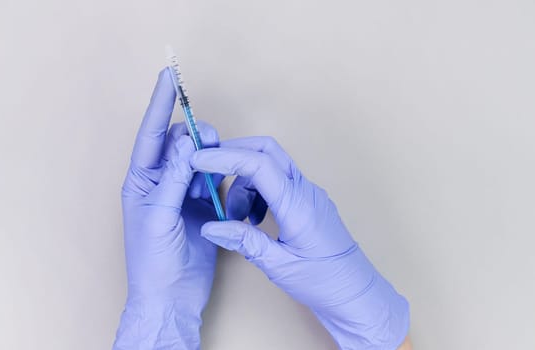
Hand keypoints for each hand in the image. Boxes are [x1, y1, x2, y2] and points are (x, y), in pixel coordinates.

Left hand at [113, 69, 220, 349]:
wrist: (172, 296)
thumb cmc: (153, 262)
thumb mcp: (158, 216)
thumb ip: (173, 179)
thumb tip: (184, 144)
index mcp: (142, 182)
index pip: (150, 135)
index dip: (159, 105)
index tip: (168, 76)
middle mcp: (162, 182)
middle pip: (179, 143)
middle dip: (194, 136)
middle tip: (209, 141)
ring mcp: (184, 193)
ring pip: (200, 160)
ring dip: (210, 157)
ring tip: (215, 169)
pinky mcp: (204, 205)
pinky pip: (215, 180)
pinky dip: (222, 177)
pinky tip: (224, 185)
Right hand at [190, 136, 409, 349]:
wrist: (355, 294)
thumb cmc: (323, 282)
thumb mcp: (278, 265)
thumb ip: (244, 241)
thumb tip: (212, 227)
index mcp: (298, 204)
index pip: (257, 164)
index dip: (224, 157)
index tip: (198, 160)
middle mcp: (306, 191)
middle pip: (266, 151)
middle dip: (233, 154)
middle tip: (208, 172)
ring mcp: (309, 194)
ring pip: (270, 165)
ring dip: (244, 181)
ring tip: (234, 215)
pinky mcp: (307, 201)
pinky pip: (278, 182)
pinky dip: (257, 190)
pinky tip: (252, 218)